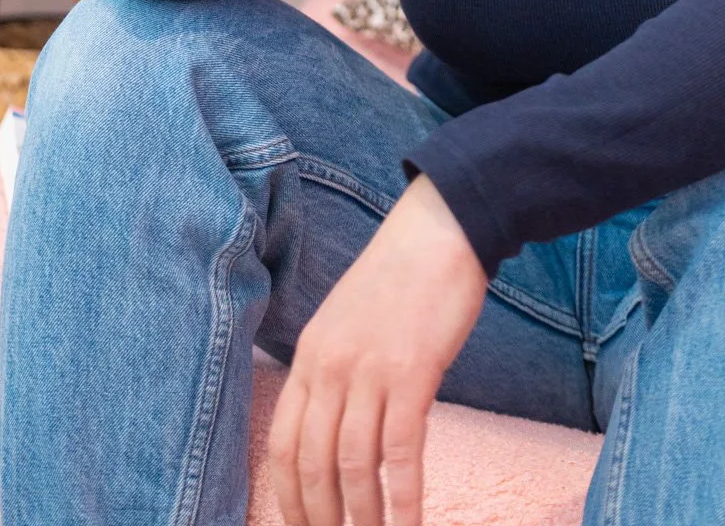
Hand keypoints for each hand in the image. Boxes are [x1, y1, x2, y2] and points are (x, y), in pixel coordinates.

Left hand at [268, 173, 488, 525]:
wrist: (441, 229)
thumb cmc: (400, 277)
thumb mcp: (347, 321)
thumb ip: (335, 372)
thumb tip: (338, 430)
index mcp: (309, 355)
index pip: (283, 444)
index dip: (288, 497)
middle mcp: (330, 366)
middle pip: (312, 464)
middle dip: (321, 518)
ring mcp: (370, 370)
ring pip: (353, 466)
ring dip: (362, 518)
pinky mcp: (412, 373)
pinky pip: (400, 452)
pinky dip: (404, 499)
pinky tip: (411, 524)